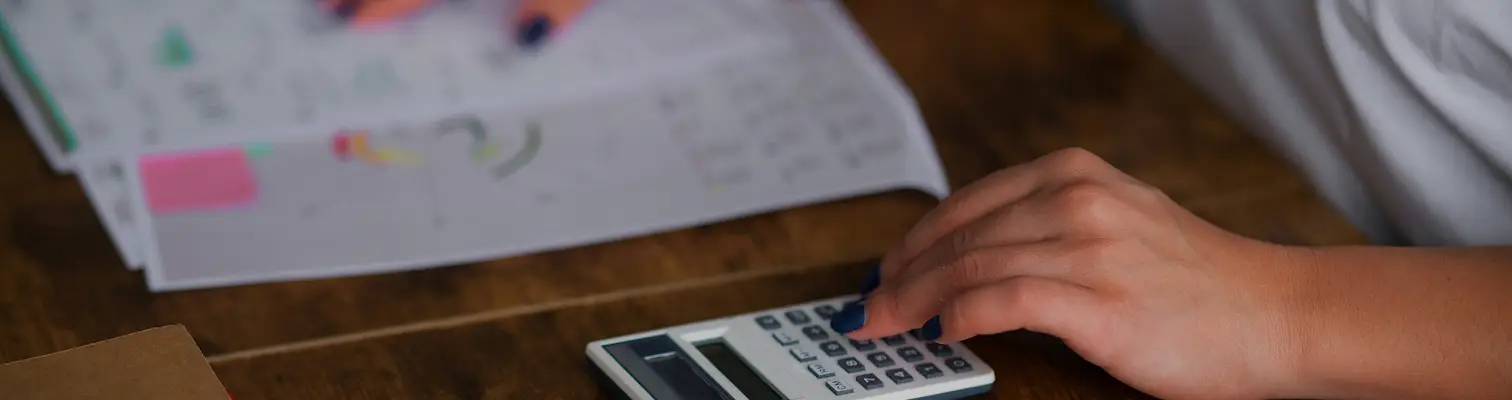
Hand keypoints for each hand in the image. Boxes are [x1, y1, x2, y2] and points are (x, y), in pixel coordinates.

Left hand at [827, 148, 1313, 398]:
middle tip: (869, 311)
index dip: (913, 243)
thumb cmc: (1196, 280)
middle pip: (958, 239)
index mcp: (1073, 175)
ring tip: (891, 328)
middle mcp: (1075, 201)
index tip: (884, 273)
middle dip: (901, 278)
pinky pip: (1005, 302)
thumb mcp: (1116, 221)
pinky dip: (963, 316)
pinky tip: (945, 331)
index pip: (964, 206)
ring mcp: (1088, 249)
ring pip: (970, 269)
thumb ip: (1047, 226)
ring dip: (916, 301)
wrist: (1272, 313)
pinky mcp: (1099, 302)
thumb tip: (967, 260)